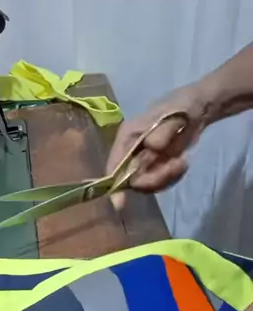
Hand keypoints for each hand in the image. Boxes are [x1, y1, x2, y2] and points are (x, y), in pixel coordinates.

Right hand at [107, 82, 208, 207]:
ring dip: (166, 178)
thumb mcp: (175, 115)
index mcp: (127, 135)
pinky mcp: (153, 168)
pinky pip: (158, 183)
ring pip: (145, 184)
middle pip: (131, 179)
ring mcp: (141, 161)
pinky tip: (182, 163)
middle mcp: (129, 151)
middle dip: (155, 178)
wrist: (196, 109)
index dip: (114, 183)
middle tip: (178, 165)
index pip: (115, 163)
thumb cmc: (182, 107)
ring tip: (182, 162)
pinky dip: (172, 178)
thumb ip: (163, 131)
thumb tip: (152, 145)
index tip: (119, 204)